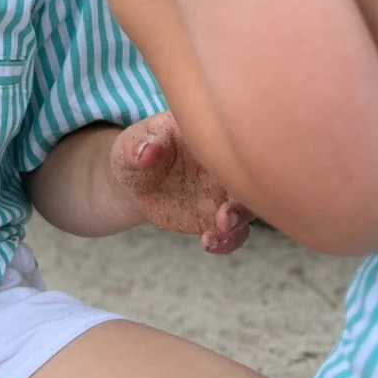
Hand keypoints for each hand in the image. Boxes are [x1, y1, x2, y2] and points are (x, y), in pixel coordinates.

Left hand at [110, 111, 252, 254]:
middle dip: (245, 193)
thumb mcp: (130, 145)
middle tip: (226, 212)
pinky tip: (209, 243)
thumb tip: (147, 151)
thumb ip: (138, 146)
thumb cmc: (137, 152)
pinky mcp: (217, 218)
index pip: (230, 137)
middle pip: (247, 175)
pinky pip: (233, 232)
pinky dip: (227, 241)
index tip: (226, 168)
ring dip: (239, 220)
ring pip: (246, 206)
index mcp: (207, 134)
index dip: (236, 149)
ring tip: (220, 229)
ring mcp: (223, 192)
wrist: (138, 181)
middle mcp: (223, 163)